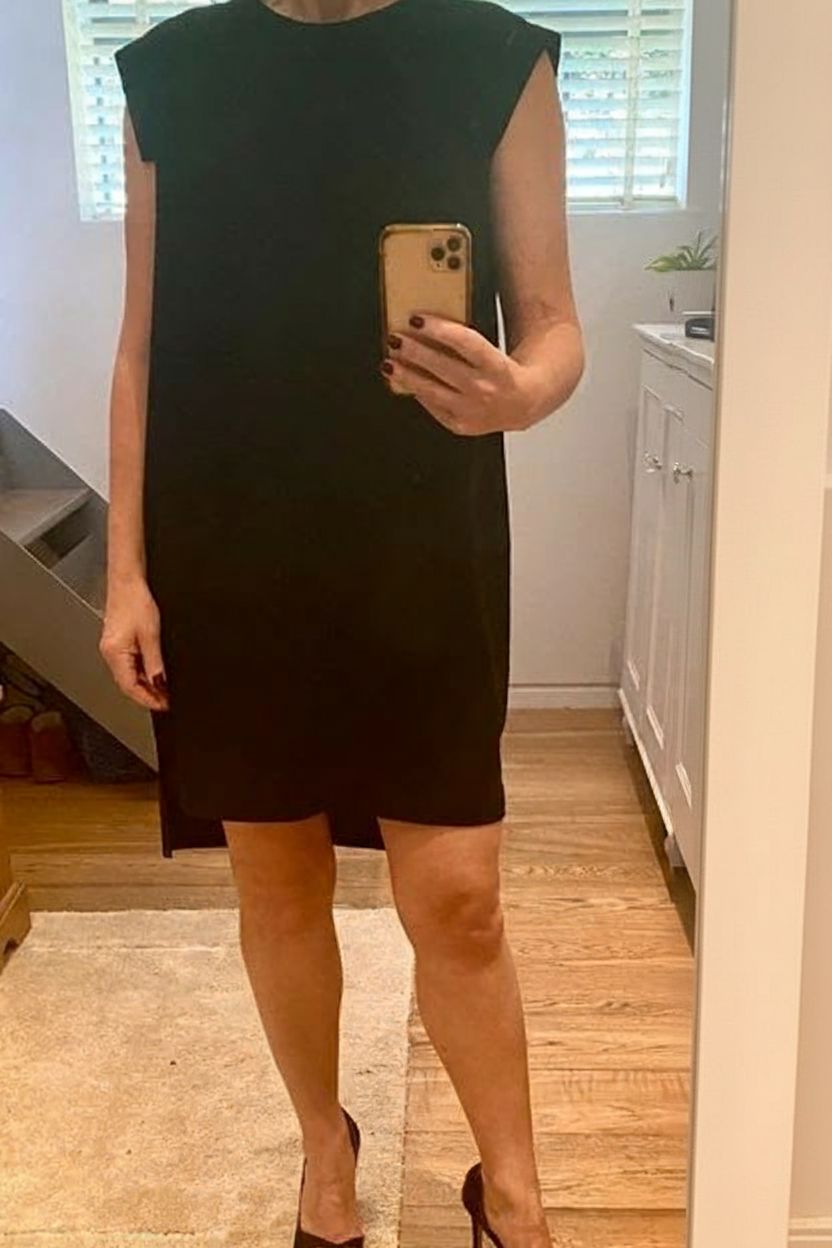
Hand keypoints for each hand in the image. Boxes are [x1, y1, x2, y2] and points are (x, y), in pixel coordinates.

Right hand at [99, 576, 169, 711]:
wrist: (127, 580)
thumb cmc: (135, 600)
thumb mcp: (151, 635)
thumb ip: (155, 662)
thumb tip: (161, 683)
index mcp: (114, 653)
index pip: (130, 687)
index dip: (147, 699)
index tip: (163, 705)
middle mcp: (110, 653)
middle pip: (128, 684)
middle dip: (147, 695)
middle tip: (166, 701)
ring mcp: (112, 648)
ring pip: (129, 675)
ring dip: (145, 685)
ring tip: (163, 691)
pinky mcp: (117, 642)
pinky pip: (129, 665)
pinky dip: (142, 673)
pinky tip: (154, 674)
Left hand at [380, 312, 541, 434]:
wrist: (522, 404)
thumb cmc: (502, 372)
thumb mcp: (491, 351)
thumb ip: (464, 342)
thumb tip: (426, 327)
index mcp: (495, 364)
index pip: (465, 342)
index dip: (438, 329)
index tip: (416, 319)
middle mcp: (484, 389)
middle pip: (442, 366)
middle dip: (414, 351)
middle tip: (394, 338)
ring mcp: (471, 410)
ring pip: (432, 390)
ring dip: (406, 375)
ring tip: (390, 362)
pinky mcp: (461, 425)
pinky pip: (433, 408)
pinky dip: (417, 394)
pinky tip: (405, 383)